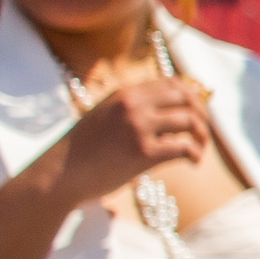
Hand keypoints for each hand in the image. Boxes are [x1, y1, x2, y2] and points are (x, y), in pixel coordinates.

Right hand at [41, 76, 209, 209]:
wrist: (58, 175)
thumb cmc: (81, 152)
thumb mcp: (103, 118)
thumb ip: (130, 112)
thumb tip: (169, 116)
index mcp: (124, 94)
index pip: (171, 83)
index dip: (191, 96)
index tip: (197, 111)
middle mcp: (132, 105)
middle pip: (186, 98)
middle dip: (201, 114)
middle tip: (201, 133)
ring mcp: (138, 127)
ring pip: (189, 121)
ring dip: (201, 136)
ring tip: (199, 150)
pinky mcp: (143, 152)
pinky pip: (184, 147)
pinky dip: (195, 155)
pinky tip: (193, 163)